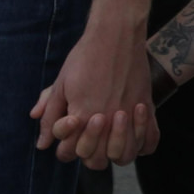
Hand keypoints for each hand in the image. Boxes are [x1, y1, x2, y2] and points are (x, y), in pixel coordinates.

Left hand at [31, 17, 157, 167]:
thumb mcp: (60, 84)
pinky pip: (151, 136)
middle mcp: (106, 119)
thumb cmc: (85, 56)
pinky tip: (135, 135)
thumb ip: (51, 116)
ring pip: (125, 154)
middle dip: (91, 154)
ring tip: (112, 137)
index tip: (72, 129)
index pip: (70, 152)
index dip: (67, 148)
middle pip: (98, 160)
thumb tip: (42, 144)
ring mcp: (128, 113)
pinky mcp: (145, 103)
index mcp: (81, 115)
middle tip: (91, 135)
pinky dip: (145, 142)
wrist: (116, 33)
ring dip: (117, 151)